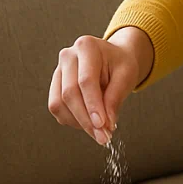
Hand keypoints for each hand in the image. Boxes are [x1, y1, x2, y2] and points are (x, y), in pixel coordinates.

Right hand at [48, 28, 151, 145]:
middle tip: (102, 136)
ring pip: (59, 103)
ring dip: (78, 123)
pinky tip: (88, 123)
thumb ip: (116, 97)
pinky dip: (72, 120)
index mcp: (87, 47)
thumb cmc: (120, 64)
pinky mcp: (55, 85)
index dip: (93, 105)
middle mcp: (68, 56)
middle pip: (69, 93)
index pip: (86, 81)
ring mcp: (58, 70)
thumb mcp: (127, 75)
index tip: (102, 125)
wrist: (113, 59)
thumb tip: (106, 124)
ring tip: (98, 132)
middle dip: (86, 119)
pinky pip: (57, 108)